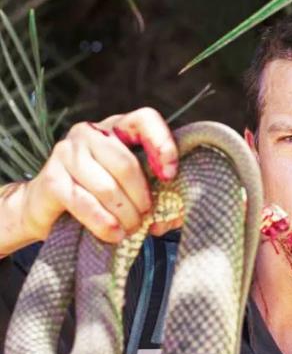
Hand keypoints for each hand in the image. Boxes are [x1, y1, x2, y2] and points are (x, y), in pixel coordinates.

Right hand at [22, 107, 183, 242]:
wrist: (51, 209)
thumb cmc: (103, 196)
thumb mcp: (134, 190)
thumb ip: (160, 196)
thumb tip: (177, 214)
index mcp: (118, 128)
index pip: (144, 119)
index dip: (162, 145)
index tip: (170, 176)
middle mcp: (90, 133)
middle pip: (126, 163)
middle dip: (141, 198)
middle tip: (146, 218)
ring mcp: (67, 152)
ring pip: (106, 186)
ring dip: (124, 214)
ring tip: (131, 229)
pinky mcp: (50, 178)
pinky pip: (83, 202)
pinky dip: (103, 222)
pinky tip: (114, 233)